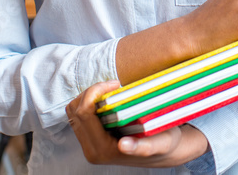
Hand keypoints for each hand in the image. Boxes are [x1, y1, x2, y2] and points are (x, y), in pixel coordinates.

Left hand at [66, 81, 208, 166]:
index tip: (116, 83)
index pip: (84, 113)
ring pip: (74, 110)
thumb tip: (124, 145)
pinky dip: (90, 102)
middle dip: (92, 92)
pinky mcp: (89, 137)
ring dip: (90, 96)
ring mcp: (88, 144)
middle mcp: (92, 149)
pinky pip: (79, 114)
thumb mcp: (160, 144)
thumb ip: (142, 147)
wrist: (163, 153)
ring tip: (112, 91)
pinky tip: (109, 99)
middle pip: (75, 110)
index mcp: (104, 150)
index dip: (95, 92)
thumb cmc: (163, 145)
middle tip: (115, 85)